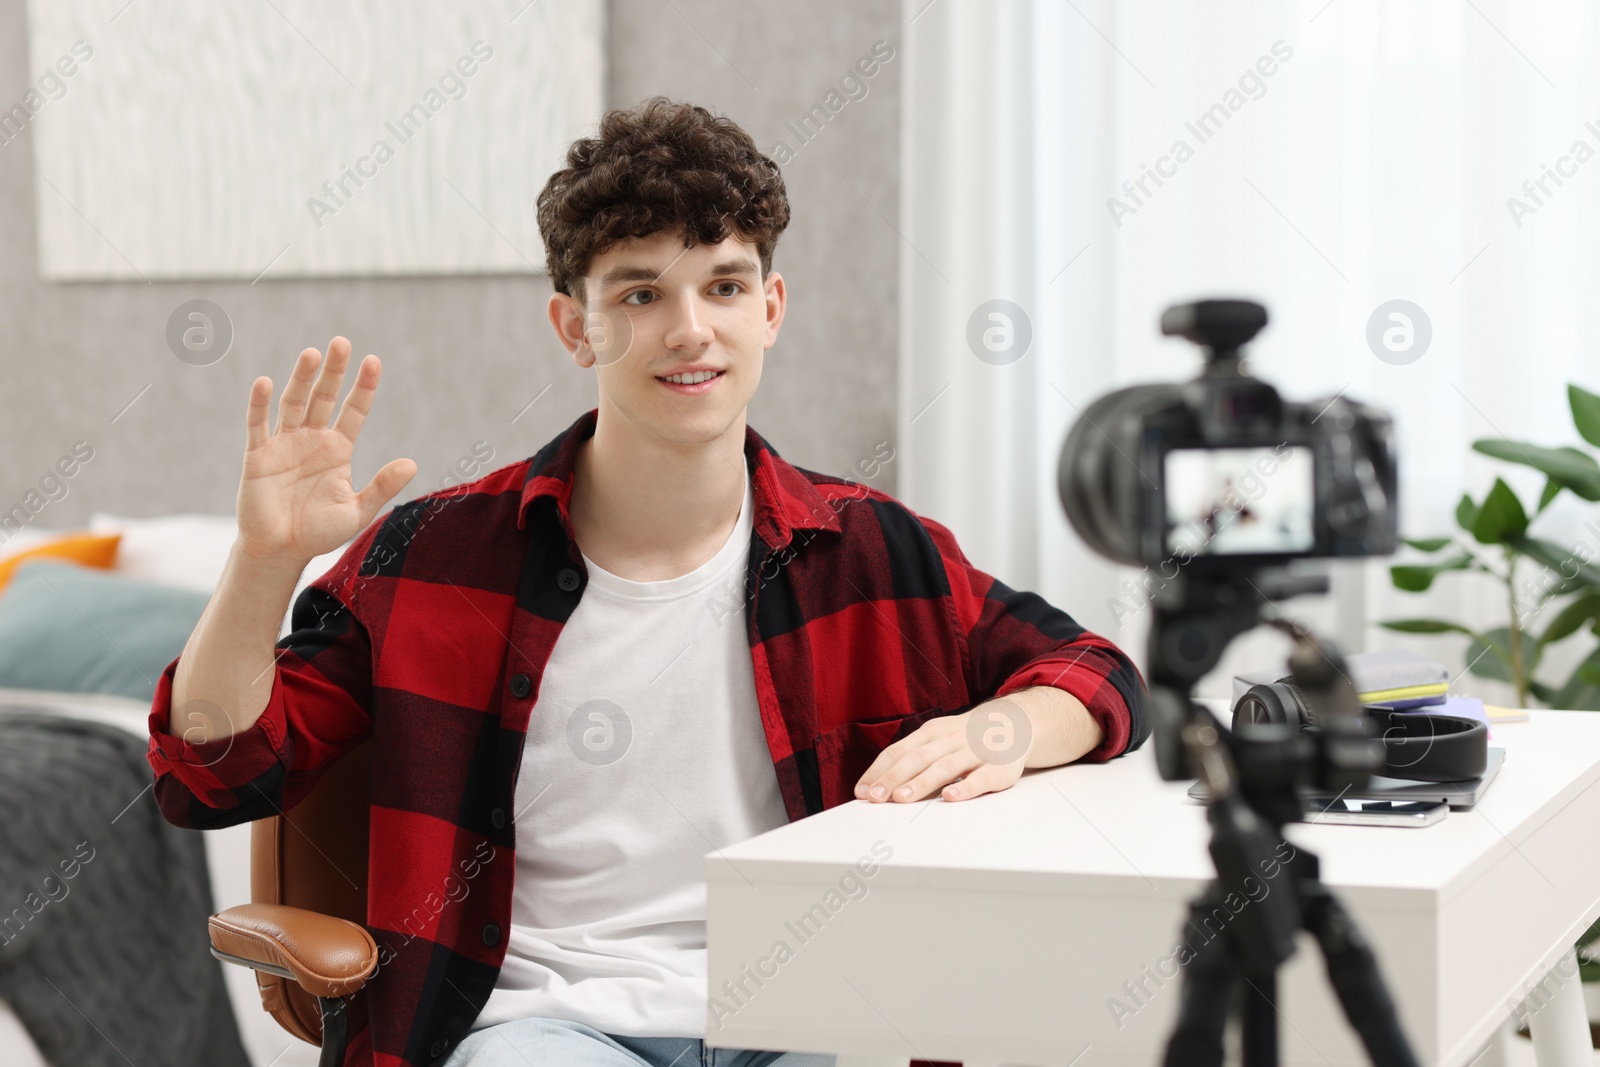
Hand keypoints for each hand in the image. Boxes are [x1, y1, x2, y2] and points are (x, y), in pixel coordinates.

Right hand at [236, 336, 416, 565]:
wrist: (281, 551)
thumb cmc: (319, 532)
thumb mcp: (358, 510)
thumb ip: (382, 486)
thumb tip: (412, 463)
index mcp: (338, 449)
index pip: (354, 410)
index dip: (363, 387)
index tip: (374, 361)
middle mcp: (312, 439)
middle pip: (324, 397)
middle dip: (333, 371)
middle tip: (341, 342)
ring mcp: (284, 444)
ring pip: (293, 403)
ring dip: (301, 378)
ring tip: (312, 354)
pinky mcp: (258, 455)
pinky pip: (258, 424)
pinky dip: (259, 404)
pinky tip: (264, 382)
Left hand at [852, 699, 1032, 802]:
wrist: (1014, 723)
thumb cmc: (966, 738)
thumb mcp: (937, 738)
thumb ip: (913, 757)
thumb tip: (878, 783)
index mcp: (932, 733)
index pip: (899, 751)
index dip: (879, 770)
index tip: (862, 791)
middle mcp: (951, 739)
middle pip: (917, 758)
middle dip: (893, 777)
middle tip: (875, 797)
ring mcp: (975, 751)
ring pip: (945, 767)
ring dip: (922, 782)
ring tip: (902, 798)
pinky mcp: (999, 767)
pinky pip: (981, 778)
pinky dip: (965, 787)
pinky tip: (950, 797)